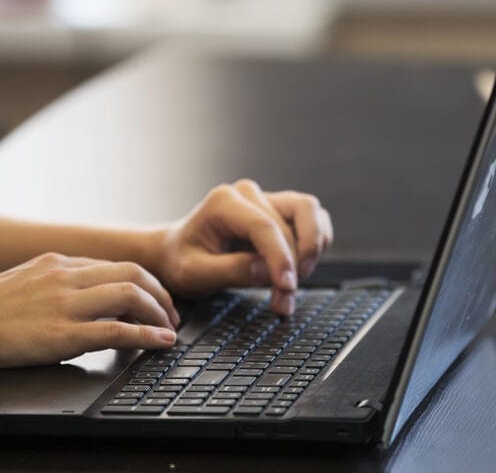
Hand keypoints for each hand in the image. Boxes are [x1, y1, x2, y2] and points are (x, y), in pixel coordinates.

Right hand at [0, 253, 179, 375]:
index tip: (154, 297)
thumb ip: (57, 283)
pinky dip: (147, 335)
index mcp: (58, 262)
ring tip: (170, 327)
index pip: (116, 265)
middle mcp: (67, 276)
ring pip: (131, 296)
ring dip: (159, 312)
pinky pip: (118, 331)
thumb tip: (84, 296)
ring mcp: (67, 304)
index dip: (143, 282)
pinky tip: (162, 341)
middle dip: (160, 293)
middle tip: (171, 313)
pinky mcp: (64, 334)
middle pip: (132, 274)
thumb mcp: (25, 280)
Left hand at [156, 180, 332, 314]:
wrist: (178, 253)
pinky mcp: (281, 210)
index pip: (264, 226)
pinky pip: (314, 218)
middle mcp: (247, 194)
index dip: (280, 258)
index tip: (286, 286)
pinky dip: (317, 243)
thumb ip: (230, 271)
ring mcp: (267, 199)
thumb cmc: (183, 261)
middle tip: (283, 300)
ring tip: (296, 282)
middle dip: (292, 267)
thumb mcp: (195, 273)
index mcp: (223, 203)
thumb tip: (266, 271)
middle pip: (289, 225)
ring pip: (310, 211)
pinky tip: (302, 268)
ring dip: (312, 249)